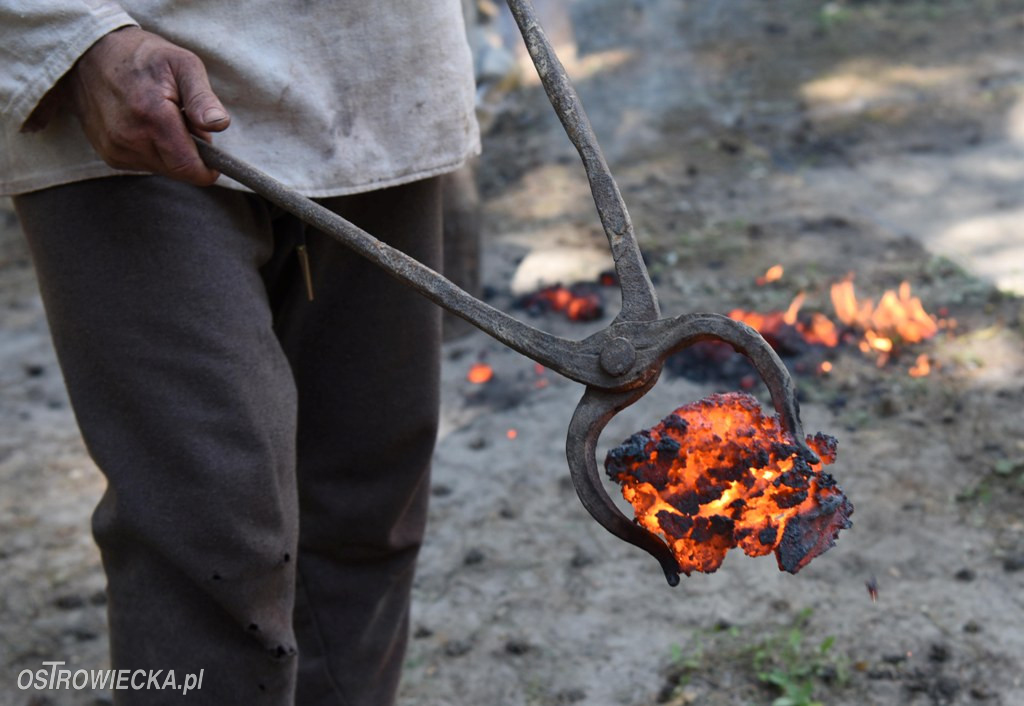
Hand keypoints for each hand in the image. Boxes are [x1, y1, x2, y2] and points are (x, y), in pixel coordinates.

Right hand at [67, 26, 229, 185]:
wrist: (91, 54)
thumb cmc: (144, 56)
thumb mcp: (183, 64)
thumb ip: (203, 98)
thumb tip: (219, 124)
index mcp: (153, 117)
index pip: (188, 168)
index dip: (207, 168)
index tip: (215, 159)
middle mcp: (130, 138)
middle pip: (177, 170)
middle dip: (190, 154)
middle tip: (186, 122)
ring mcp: (115, 149)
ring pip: (161, 168)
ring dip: (171, 152)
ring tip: (162, 119)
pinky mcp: (108, 154)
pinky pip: (144, 164)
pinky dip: (153, 151)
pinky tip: (145, 126)